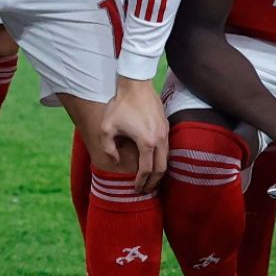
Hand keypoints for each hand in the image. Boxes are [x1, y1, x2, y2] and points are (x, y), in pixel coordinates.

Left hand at [81, 77, 169, 195]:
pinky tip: (155, 162)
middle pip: (161, 169)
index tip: (136, 189)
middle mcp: (160, 139)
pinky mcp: (167, 126)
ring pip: (167, 159)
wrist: (136, 84)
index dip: (141, 182)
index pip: (146, 170)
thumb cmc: (120, 105)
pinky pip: (168, 148)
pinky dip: (162, 159)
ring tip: (151, 180)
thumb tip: (116, 160)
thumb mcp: (107, 127)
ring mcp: (165, 132)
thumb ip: (108, 147)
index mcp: (146, 142)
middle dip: (154, 183)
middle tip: (146, 191)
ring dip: (160, 172)